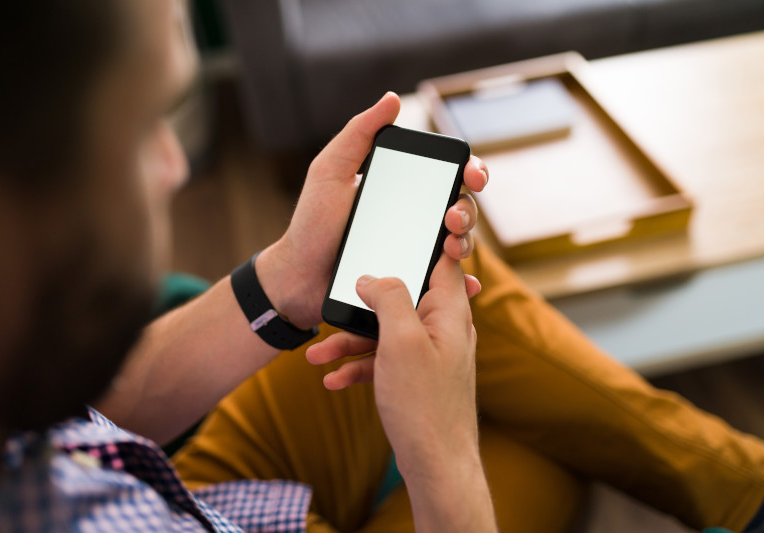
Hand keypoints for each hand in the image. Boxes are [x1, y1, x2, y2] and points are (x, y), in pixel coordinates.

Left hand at [256, 92, 488, 329]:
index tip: (470, 175)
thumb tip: (392, 99)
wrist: (299, 277)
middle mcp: (416, 218)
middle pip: (462, 208)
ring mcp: (416, 251)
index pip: (448, 173)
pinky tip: (466, 286)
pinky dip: (461, 285)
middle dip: (468, 210)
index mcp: (404, 188)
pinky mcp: (413, 282)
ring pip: (460, 244)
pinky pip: (444, 284)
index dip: (471, 169)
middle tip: (452, 218)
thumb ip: (358, 134)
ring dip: (467, 244)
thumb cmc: (313, 222)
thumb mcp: (330, 171)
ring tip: (449, 249)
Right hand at [306, 254, 479, 476]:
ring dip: (350, 340)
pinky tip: (332, 380)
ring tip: (315, 355)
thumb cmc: (425, 403)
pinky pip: (384, 360)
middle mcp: (441, 328)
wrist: (436, 466)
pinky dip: (359, 366)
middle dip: (362, 303)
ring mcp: (429, 353)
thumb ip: (390, 298)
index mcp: (448, 311)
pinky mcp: (416, 377)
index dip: (425, 237)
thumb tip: (372, 277)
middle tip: (330, 306)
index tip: (398, 224)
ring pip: (385, 332)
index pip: (442, 259)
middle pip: (400, 297)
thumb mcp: (403, 341)